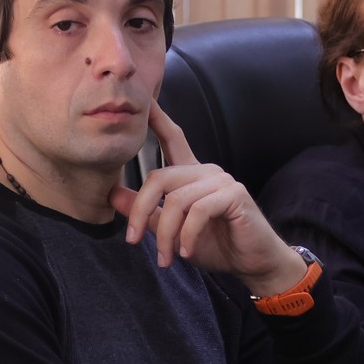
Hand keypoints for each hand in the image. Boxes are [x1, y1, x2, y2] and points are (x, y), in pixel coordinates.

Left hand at [108, 102, 307, 296]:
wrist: (253, 262)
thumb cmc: (216, 244)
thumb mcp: (171, 230)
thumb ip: (145, 211)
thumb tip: (111, 194)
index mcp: (192, 175)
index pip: (173, 139)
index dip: (157, 119)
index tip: (143, 100)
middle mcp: (206, 171)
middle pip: (159, 177)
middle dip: (139, 211)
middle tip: (132, 240)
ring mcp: (221, 181)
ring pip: (177, 200)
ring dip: (165, 234)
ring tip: (165, 258)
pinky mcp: (234, 195)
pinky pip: (198, 211)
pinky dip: (187, 235)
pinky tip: (186, 251)